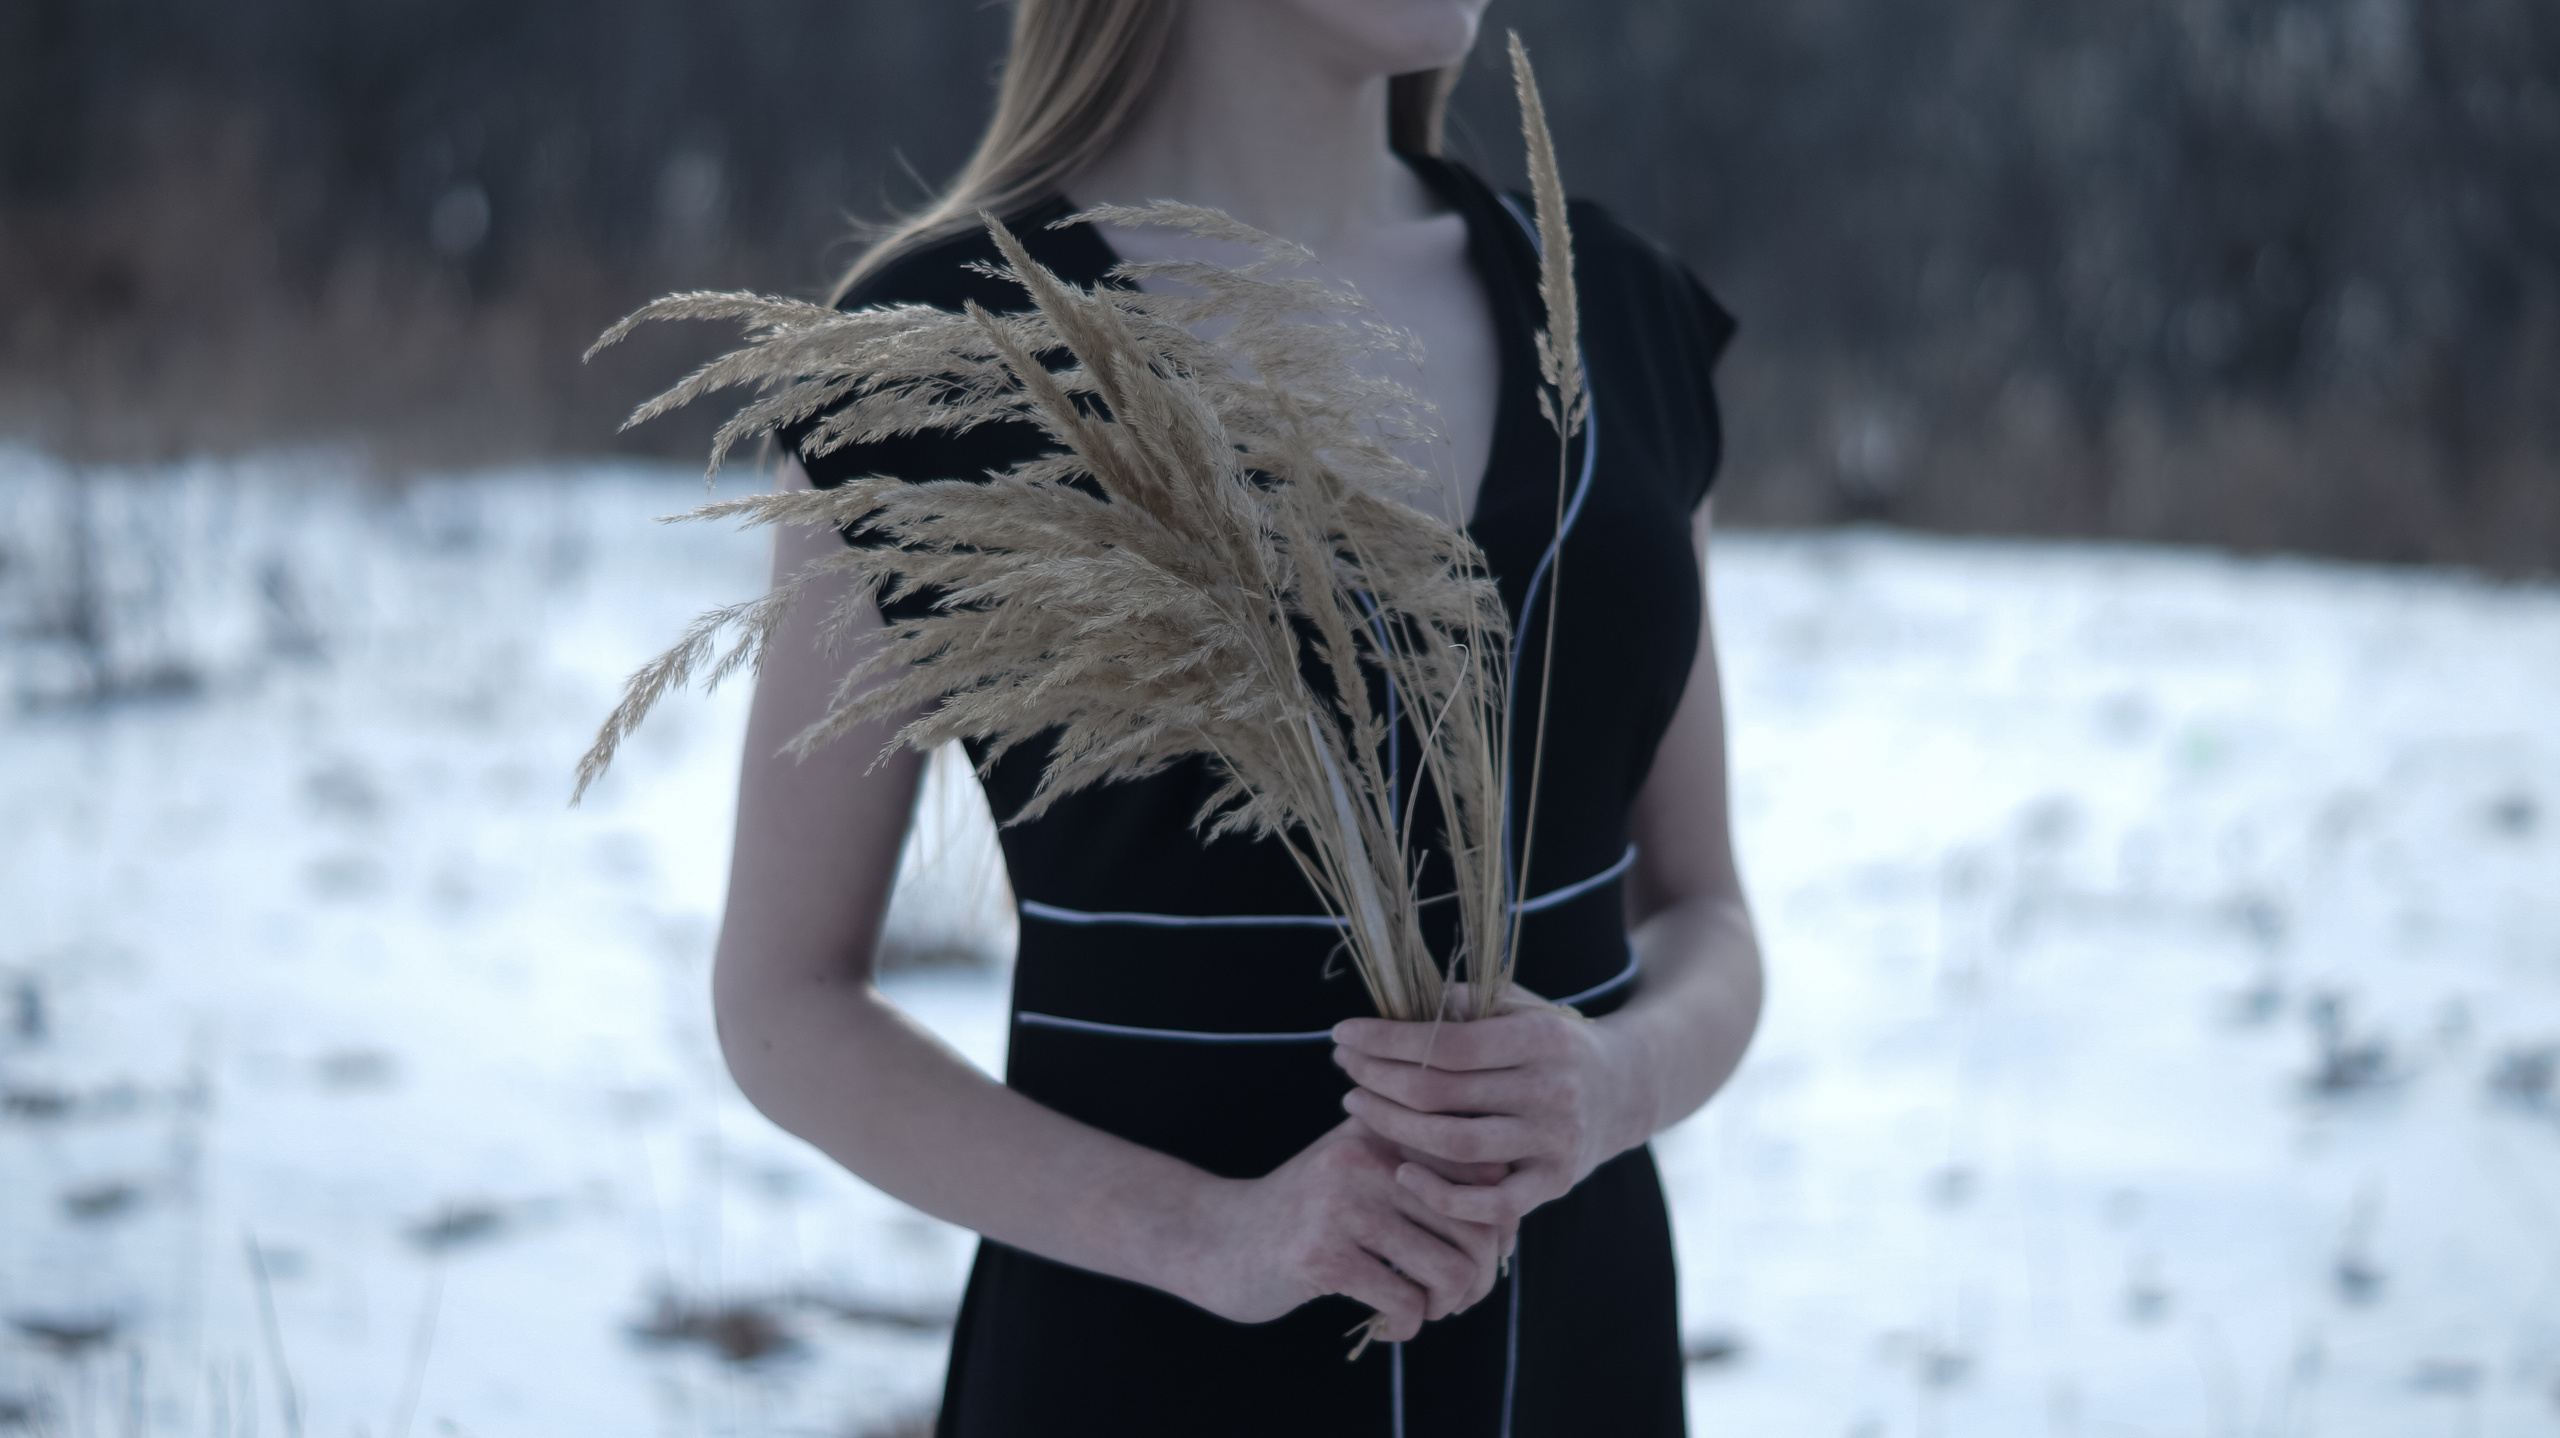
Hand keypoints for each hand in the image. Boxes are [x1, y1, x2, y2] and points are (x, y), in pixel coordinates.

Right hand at [1170, 1117, 1508, 1341]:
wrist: (1218, 1240)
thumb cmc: (1308, 1214)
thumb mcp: (1362, 1169)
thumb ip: (1425, 1172)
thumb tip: (1509, 1218)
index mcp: (1383, 1126)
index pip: (1483, 1169)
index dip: (1497, 1220)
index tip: (1477, 1249)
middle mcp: (1365, 1154)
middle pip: (1477, 1222)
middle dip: (1479, 1275)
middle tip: (1457, 1297)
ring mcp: (1341, 1203)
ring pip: (1450, 1269)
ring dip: (1448, 1306)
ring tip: (1426, 1310)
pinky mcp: (1321, 1254)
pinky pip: (1406, 1303)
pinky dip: (1409, 1326)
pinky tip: (1391, 1326)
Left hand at [1332, 999, 1651, 1227]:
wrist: (1627, 1088)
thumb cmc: (1552, 1041)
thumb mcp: (1520, 1006)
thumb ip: (1467, 1001)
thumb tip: (1401, 1004)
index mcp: (1540, 1038)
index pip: (1446, 1042)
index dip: (1386, 1040)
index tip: (1342, 1034)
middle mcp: (1552, 1090)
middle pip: (1442, 1092)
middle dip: (1378, 1078)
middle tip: (1343, 1068)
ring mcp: (1555, 1141)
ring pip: (1457, 1144)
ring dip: (1394, 1127)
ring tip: (1356, 1107)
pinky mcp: (1555, 1183)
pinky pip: (1491, 1203)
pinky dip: (1442, 1196)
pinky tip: (1401, 1172)